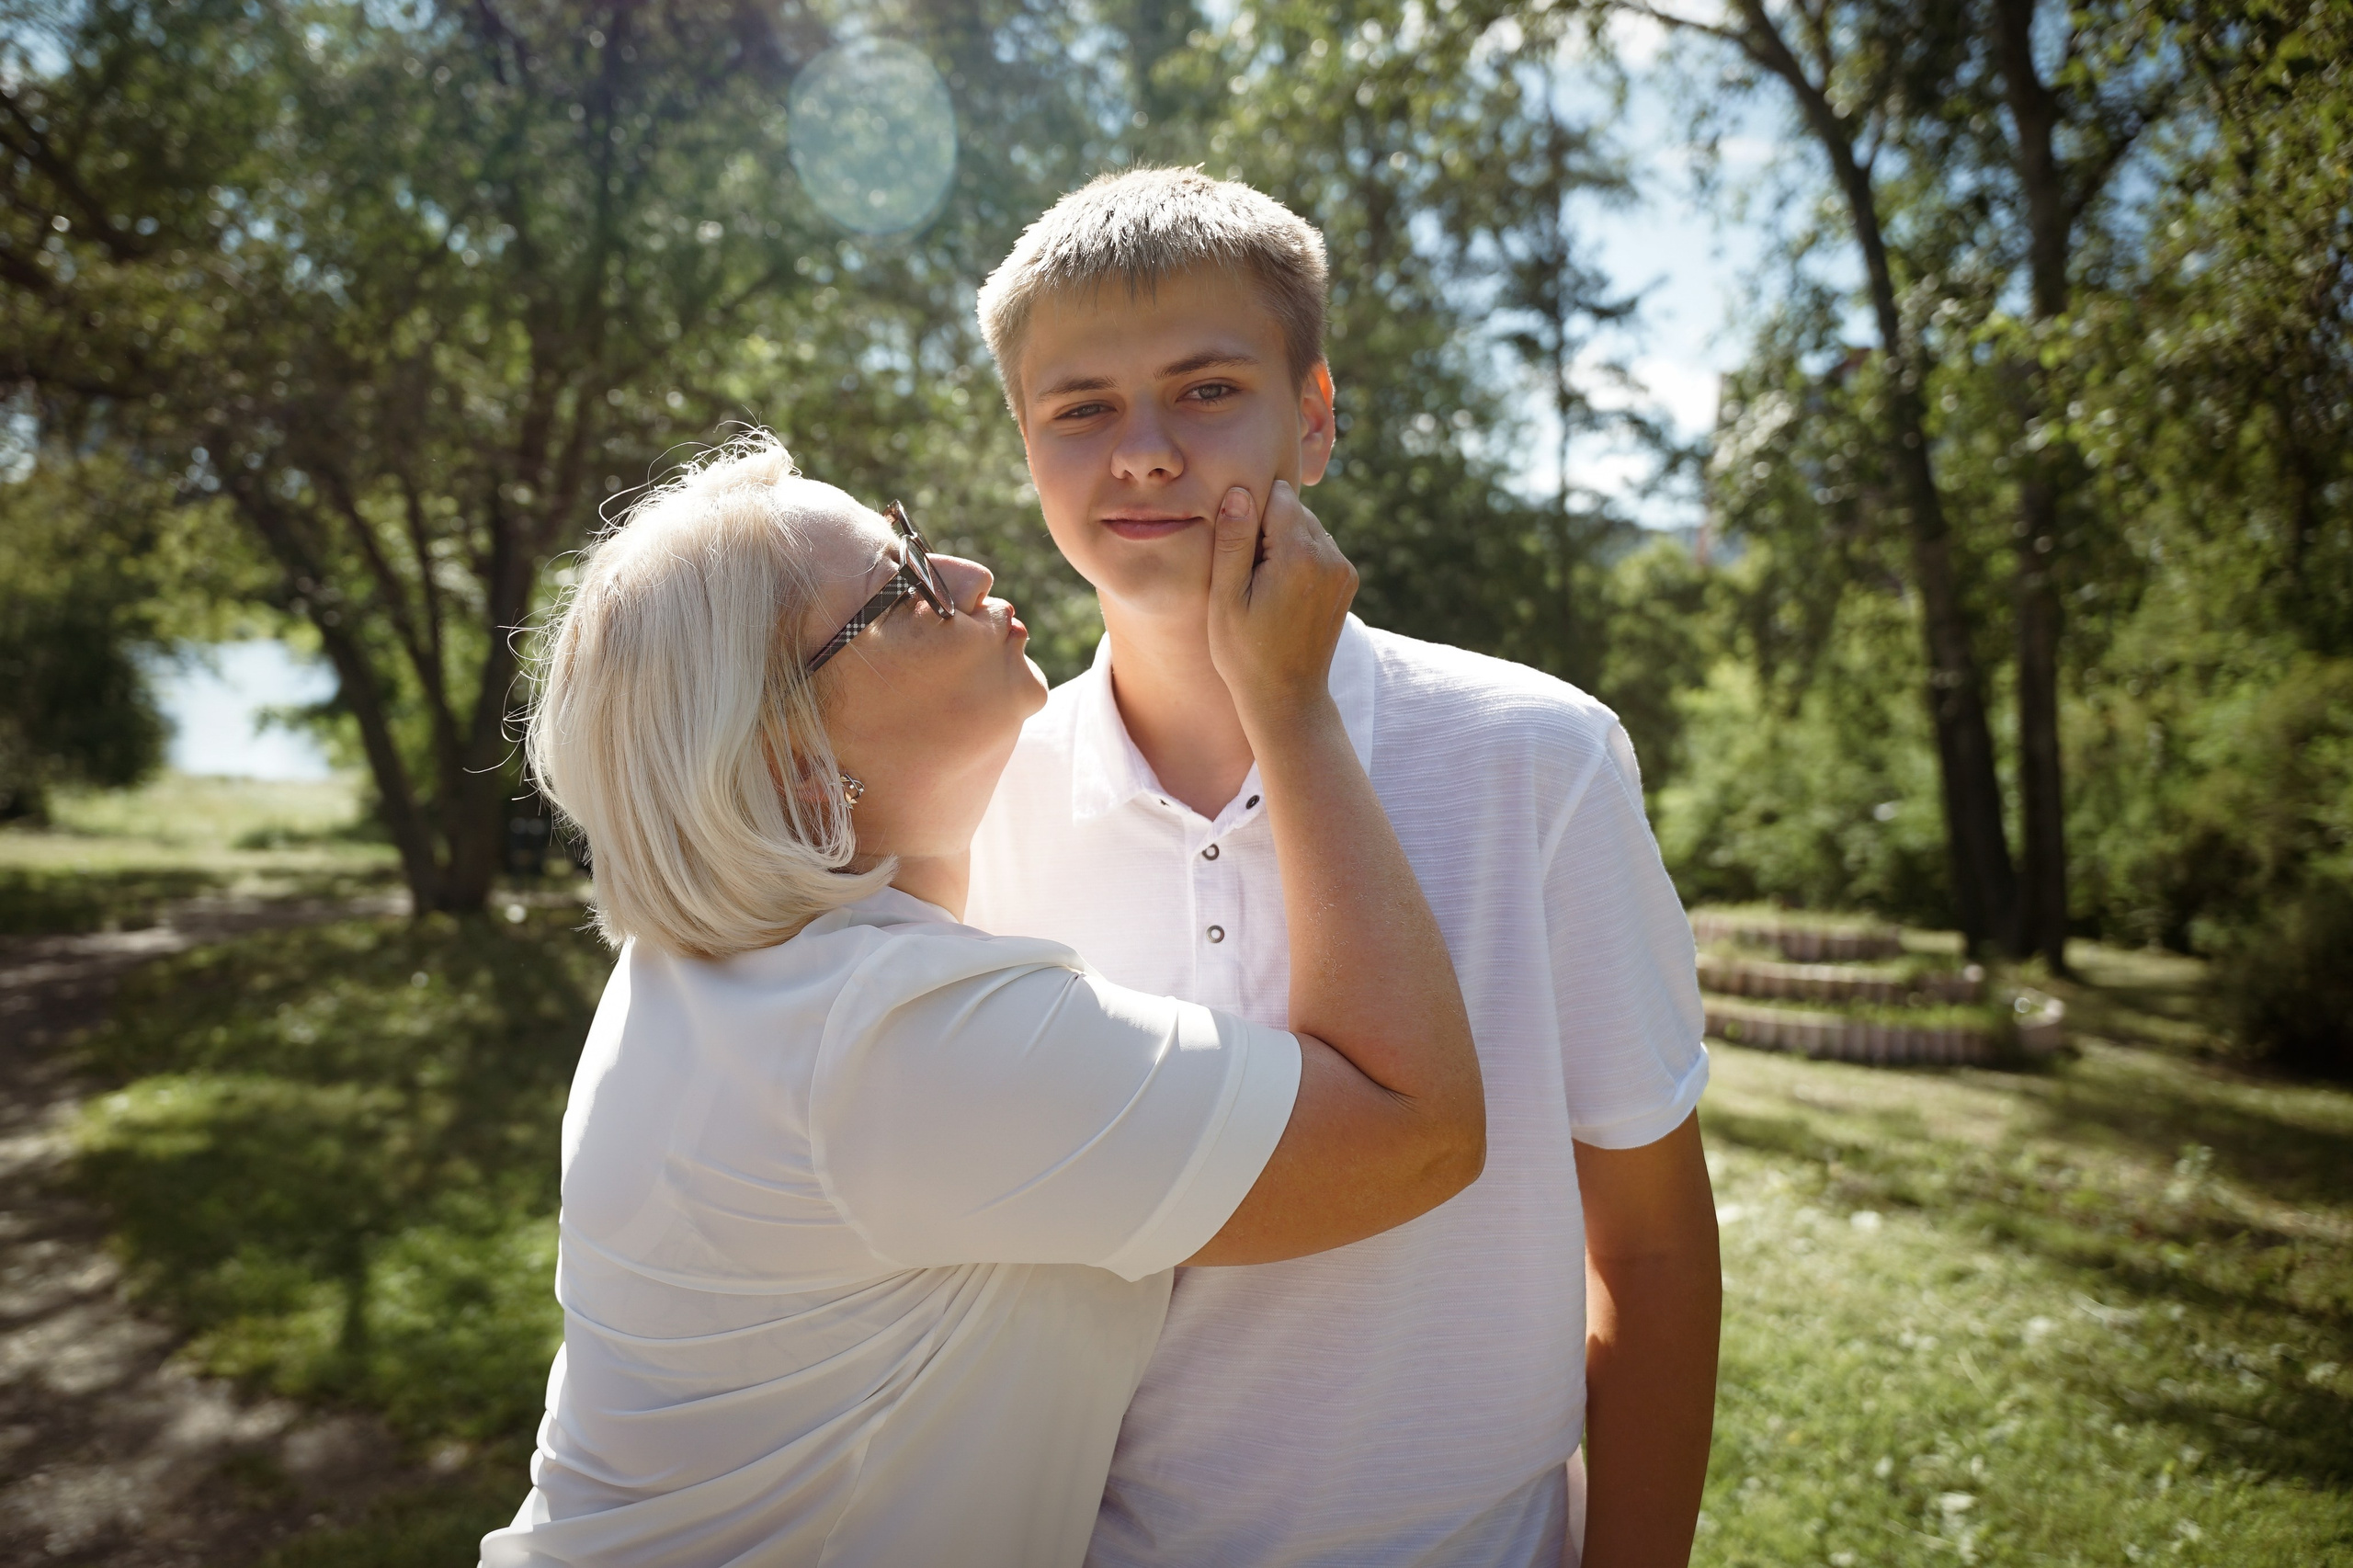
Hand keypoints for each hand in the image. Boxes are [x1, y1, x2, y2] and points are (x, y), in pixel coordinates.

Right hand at [1205, 480, 1357, 732]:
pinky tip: (1282, 592)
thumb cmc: (1245, 652)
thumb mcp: (1226, 598)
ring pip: (1308, 527)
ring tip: (1264, 584)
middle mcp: (1330, 556)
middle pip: (1294, 509)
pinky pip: (1320, 548)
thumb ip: (1233, 540)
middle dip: (1268, 526)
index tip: (1237, 548)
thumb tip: (1239, 492)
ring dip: (1284, 541)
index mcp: (1299, 555)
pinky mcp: (1348, 581)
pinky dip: (1300, 557)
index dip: (1250, 513)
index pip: (1277, 495)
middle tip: (1247, 571)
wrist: (1287, 697)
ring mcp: (1344, 569)